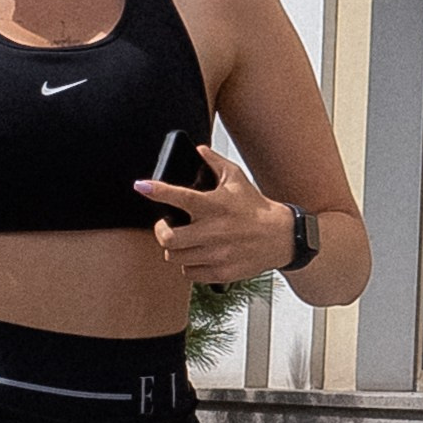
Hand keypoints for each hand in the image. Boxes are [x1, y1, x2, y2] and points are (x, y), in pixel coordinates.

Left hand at [133, 148, 295, 285]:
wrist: (281, 237)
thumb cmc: (255, 207)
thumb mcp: (237, 179)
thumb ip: (214, 163)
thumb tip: (198, 150)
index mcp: (214, 205)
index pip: (179, 196)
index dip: (157, 191)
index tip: (142, 186)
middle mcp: (214, 231)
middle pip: (168, 238)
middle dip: (161, 232)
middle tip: (167, 227)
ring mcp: (217, 254)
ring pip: (175, 257)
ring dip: (175, 249)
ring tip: (185, 242)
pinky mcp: (221, 272)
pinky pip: (189, 272)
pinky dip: (189, 264)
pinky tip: (198, 255)